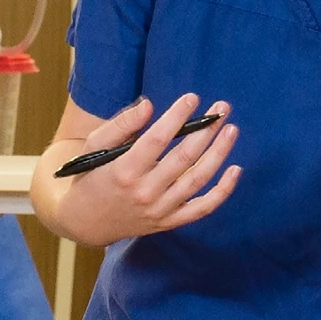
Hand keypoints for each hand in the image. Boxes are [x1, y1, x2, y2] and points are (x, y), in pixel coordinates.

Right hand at [49, 94, 240, 247]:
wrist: (84, 221)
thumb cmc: (90, 176)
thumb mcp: (94, 146)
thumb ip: (121, 125)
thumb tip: (149, 105)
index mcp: (123, 171)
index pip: (156, 139)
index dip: (177, 116)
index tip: (192, 98)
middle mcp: (144, 192)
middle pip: (184, 157)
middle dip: (206, 129)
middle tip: (221, 108)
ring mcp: (159, 209)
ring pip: (197, 179)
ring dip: (219, 153)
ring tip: (231, 130)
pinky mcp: (168, 221)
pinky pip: (202, 208)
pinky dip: (222, 191)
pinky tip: (235, 169)